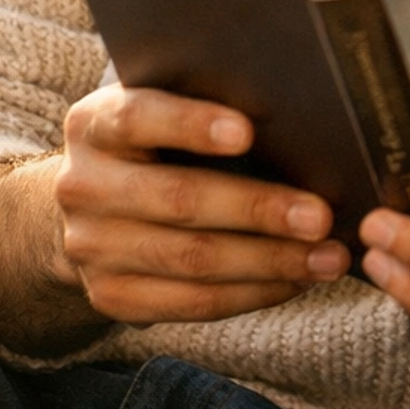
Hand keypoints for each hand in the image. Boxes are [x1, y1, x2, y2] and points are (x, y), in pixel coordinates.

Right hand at [52, 84, 350, 323]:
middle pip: (178, 199)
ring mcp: (90, 248)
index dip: (191, 124)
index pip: (137, 118)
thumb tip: (301, 121)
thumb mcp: (162, 109)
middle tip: (321, 216)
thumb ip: (206, 105)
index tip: (247, 132)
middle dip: (258, 209)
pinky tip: (294, 281)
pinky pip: (192, 304)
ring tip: (327, 258)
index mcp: (94, 125)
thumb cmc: (155, 144)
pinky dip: (253, 293)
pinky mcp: (110, 297)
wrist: (91, 206)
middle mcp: (82, 186)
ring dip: (270, 262)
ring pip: (192, 260)